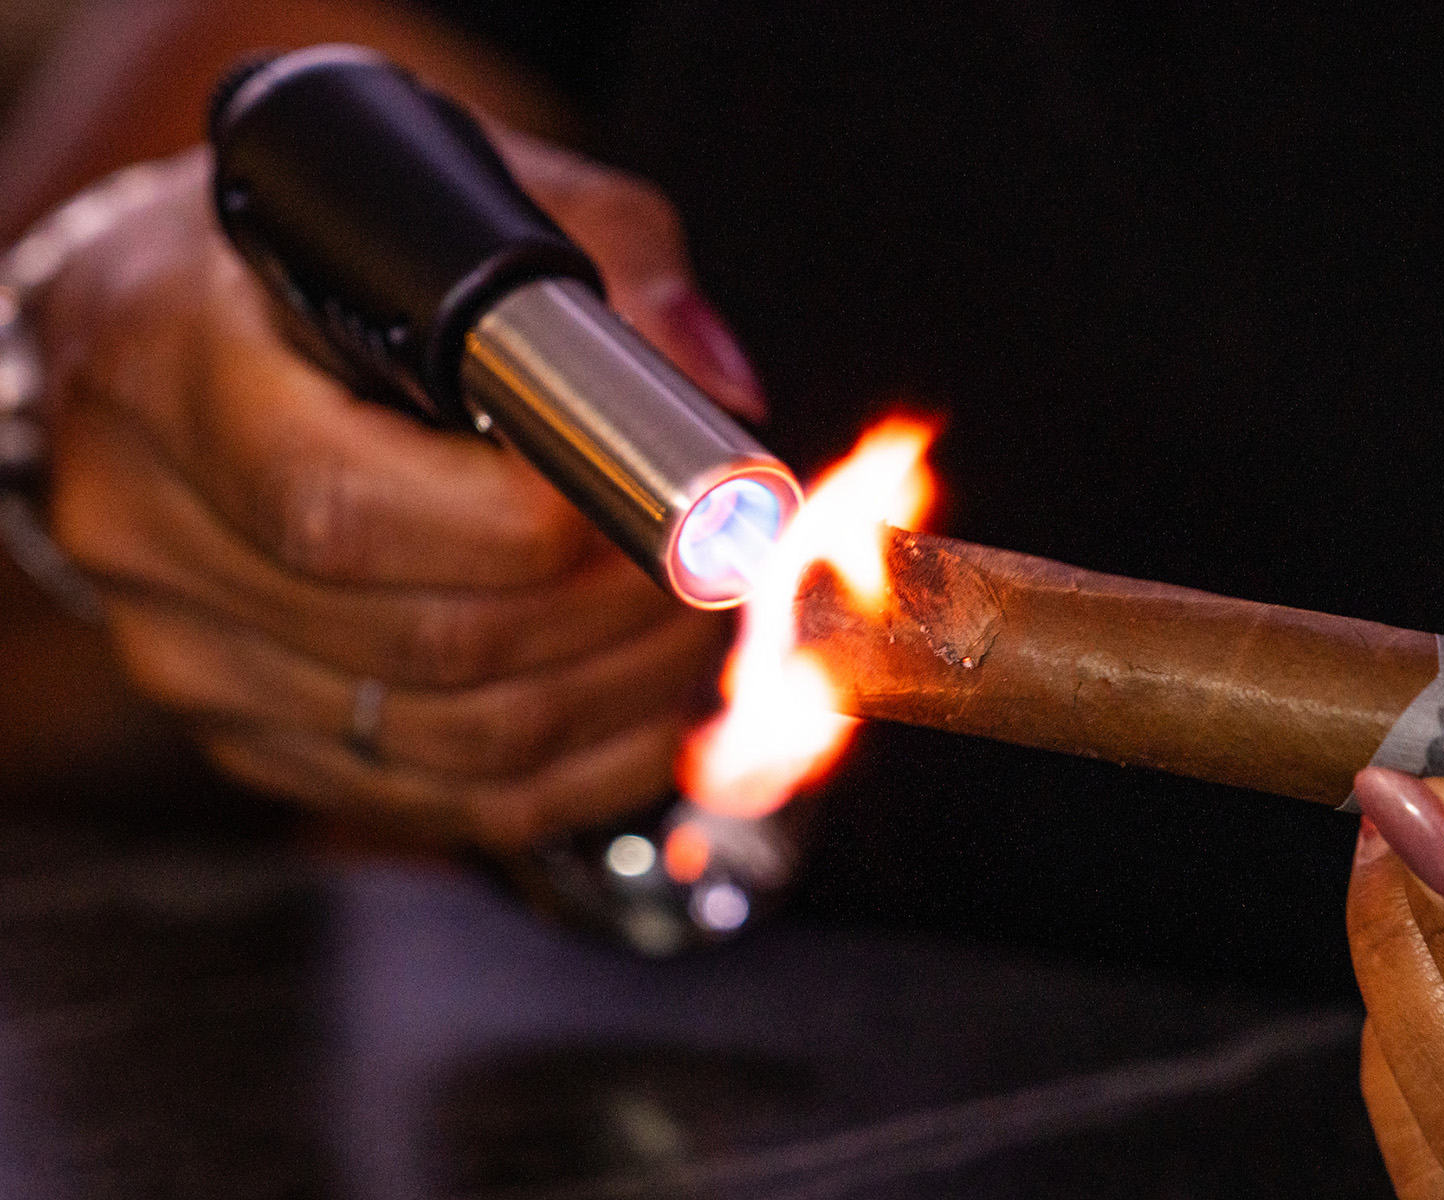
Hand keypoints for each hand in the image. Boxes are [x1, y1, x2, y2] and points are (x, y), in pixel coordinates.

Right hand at [35, 134, 768, 849]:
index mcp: (166, 365)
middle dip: (618, 617)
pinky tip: (649, 715)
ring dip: (619, 701)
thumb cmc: (327, 252)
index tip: (667, 505)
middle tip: (725, 576)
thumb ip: (609, 262)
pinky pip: (442, 802)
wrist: (175, 325)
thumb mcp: (464, 199)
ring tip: (704, 634)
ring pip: (454, 741)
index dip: (541, 527)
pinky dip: (578, 772)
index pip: (350, 506)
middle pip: (427, 640)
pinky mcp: (249, 736)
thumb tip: (717, 390)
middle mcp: (148, 527)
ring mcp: (189, 653)